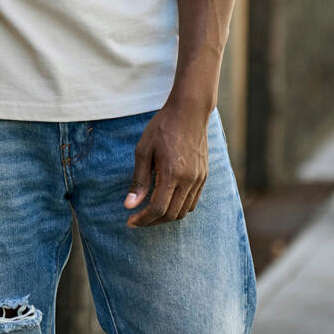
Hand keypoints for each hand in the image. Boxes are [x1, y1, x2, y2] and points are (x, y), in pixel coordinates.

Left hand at [124, 100, 210, 225]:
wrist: (189, 111)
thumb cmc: (162, 127)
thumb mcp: (143, 151)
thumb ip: (138, 180)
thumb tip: (129, 205)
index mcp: (172, 173)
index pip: (158, 209)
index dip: (144, 220)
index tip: (131, 221)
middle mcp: (189, 179)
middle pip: (172, 214)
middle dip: (153, 222)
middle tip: (138, 219)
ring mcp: (199, 178)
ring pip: (184, 211)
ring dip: (166, 216)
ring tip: (150, 212)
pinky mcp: (204, 176)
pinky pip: (193, 201)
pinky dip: (179, 207)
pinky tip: (166, 201)